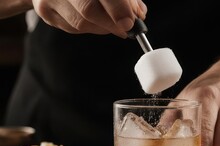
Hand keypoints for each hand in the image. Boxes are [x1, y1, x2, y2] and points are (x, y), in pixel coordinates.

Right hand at [30, 0, 146, 36]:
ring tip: (114, 22)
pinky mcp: (45, 11)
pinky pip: (73, 28)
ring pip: (82, 22)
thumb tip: (138, 15)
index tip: (130, 21)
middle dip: (112, 23)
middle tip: (127, 28)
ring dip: (104, 27)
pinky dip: (92, 27)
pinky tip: (97, 20)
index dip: (118, 7)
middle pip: (88, 9)